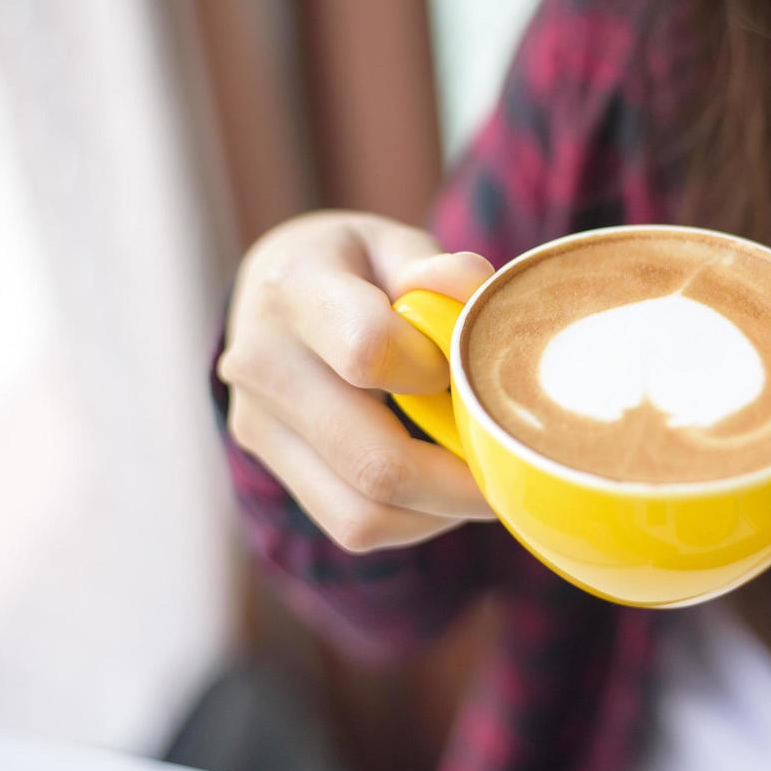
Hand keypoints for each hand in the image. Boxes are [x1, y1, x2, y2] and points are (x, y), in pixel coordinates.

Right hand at [217, 210, 496, 552]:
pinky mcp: (271, 464)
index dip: (433, 372)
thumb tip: (474, 285)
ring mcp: (259, 423)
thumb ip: (433, 267)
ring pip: (363, 514)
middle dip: (460, 477)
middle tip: (511, 463)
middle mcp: (263, 364)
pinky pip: (352, 526)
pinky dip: (411, 519)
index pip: (368, 350)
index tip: (460, 366)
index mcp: (296, 290)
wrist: (272, 293)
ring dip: (439, 509)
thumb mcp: (392, 245)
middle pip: (373, 460)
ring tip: (476, 475)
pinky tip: (437, 485)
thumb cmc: (353, 267)